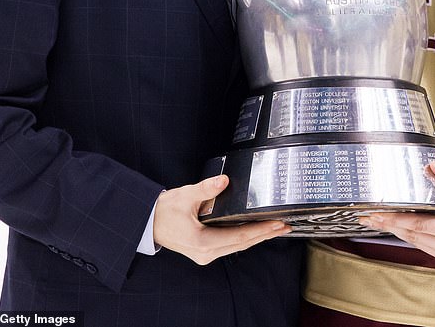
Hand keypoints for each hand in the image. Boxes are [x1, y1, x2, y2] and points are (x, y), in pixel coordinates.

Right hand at [153, 176, 290, 264]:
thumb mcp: (185, 196)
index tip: (276, 224)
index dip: (260, 230)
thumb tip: (223, 181)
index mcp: (203, 242)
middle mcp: (207, 252)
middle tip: (285, 226)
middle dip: (265, 235)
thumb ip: (206, 189)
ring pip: (238, 246)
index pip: (239, 237)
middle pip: (243, 244)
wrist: (149, 222)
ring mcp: (206, 254)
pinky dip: (245, 237)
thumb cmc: (165, 211)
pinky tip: (255, 231)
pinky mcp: (205, 250)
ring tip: (275, 229)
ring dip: (257, 237)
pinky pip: (231, 244)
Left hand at [362, 162, 434, 268]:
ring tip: (378, 221)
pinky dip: (412, 237)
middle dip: (388, 225)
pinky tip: (401, 228)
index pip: (417, 225)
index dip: (394, 219)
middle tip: (367, 217)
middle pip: (412, 236)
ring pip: (417, 244)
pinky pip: (427, 247)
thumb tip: (433, 165)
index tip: (376, 213)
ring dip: (397, 232)